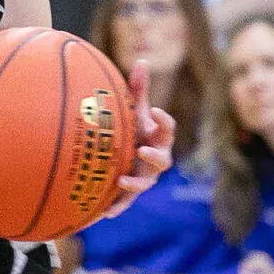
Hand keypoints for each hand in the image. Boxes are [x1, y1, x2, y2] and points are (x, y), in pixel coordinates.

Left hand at [95, 62, 174, 223]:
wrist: (123, 152)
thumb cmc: (131, 127)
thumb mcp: (134, 109)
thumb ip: (138, 88)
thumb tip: (142, 60)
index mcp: (157, 136)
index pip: (167, 128)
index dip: (163, 121)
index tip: (155, 112)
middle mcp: (155, 157)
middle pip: (162, 159)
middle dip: (154, 156)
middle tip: (142, 150)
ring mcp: (144, 176)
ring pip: (146, 183)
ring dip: (135, 183)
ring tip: (122, 181)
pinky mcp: (130, 191)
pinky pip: (126, 202)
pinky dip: (118, 206)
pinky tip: (106, 213)